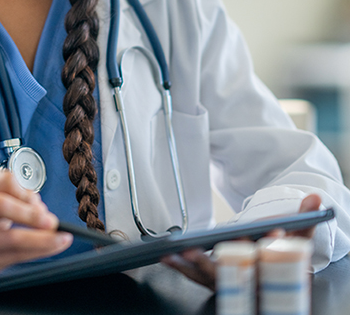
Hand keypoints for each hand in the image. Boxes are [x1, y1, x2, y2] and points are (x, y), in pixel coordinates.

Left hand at [161, 193, 321, 290]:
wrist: (272, 270)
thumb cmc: (282, 252)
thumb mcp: (296, 237)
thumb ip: (304, 220)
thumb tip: (314, 197)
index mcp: (271, 274)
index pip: (267, 265)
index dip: (264, 250)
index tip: (266, 235)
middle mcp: (249, 283)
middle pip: (234, 277)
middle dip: (215, 265)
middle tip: (200, 252)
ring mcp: (230, 284)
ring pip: (210, 279)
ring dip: (191, 267)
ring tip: (175, 253)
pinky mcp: (213, 281)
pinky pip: (196, 277)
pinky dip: (182, 268)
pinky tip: (167, 256)